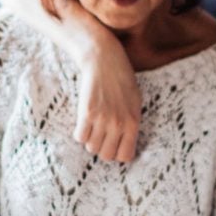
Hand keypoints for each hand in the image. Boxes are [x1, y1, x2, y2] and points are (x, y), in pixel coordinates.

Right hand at [68, 3, 141, 161]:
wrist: (105, 60)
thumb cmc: (121, 80)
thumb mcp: (135, 102)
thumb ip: (131, 124)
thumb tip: (124, 145)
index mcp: (133, 123)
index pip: (125, 156)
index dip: (117, 152)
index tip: (113, 144)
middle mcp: (119, 124)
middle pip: (106, 155)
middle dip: (102, 147)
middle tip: (100, 135)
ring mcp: (103, 119)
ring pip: (91, 147)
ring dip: (90, 139)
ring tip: (92, 126)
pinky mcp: (87, 113)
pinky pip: (79, 137)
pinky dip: (80, 132)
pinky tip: (84, 121)